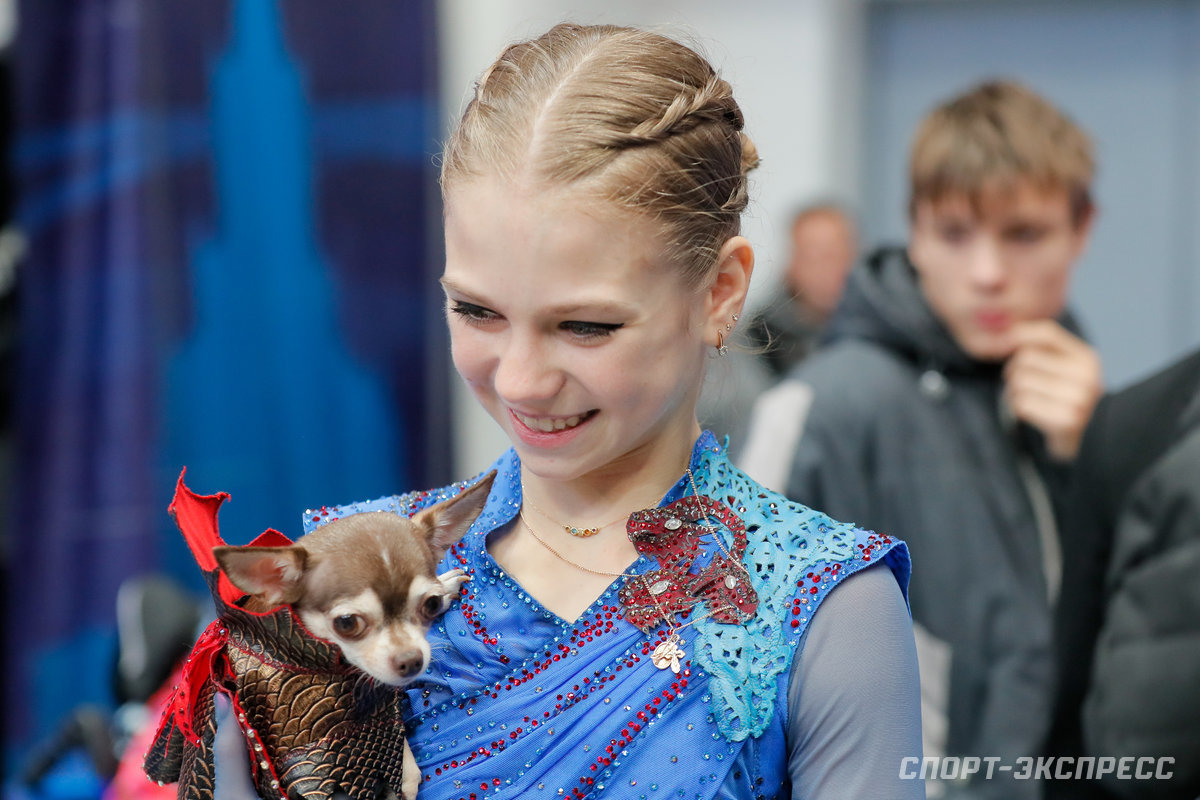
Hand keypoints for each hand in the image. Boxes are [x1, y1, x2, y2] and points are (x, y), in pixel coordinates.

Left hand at [1002, 319, 1102, 460]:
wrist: (1092, 437)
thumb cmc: (1068, 396)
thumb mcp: (1066, 367)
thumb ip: (1042, 347)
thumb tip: (1007, 332)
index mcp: (1087, 358)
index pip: (1046, 333)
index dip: (1019, 335)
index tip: (1005, 347)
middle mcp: (1086, 376)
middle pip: (1024, 358)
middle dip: (1013, 371)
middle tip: (1021, 383)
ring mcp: (1078, 399)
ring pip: (1019, 382)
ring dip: (1013, 392)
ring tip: (1028, 399)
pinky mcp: (1065, 420)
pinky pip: (1021, 405)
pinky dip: (1017, 409)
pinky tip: (1031, 413)